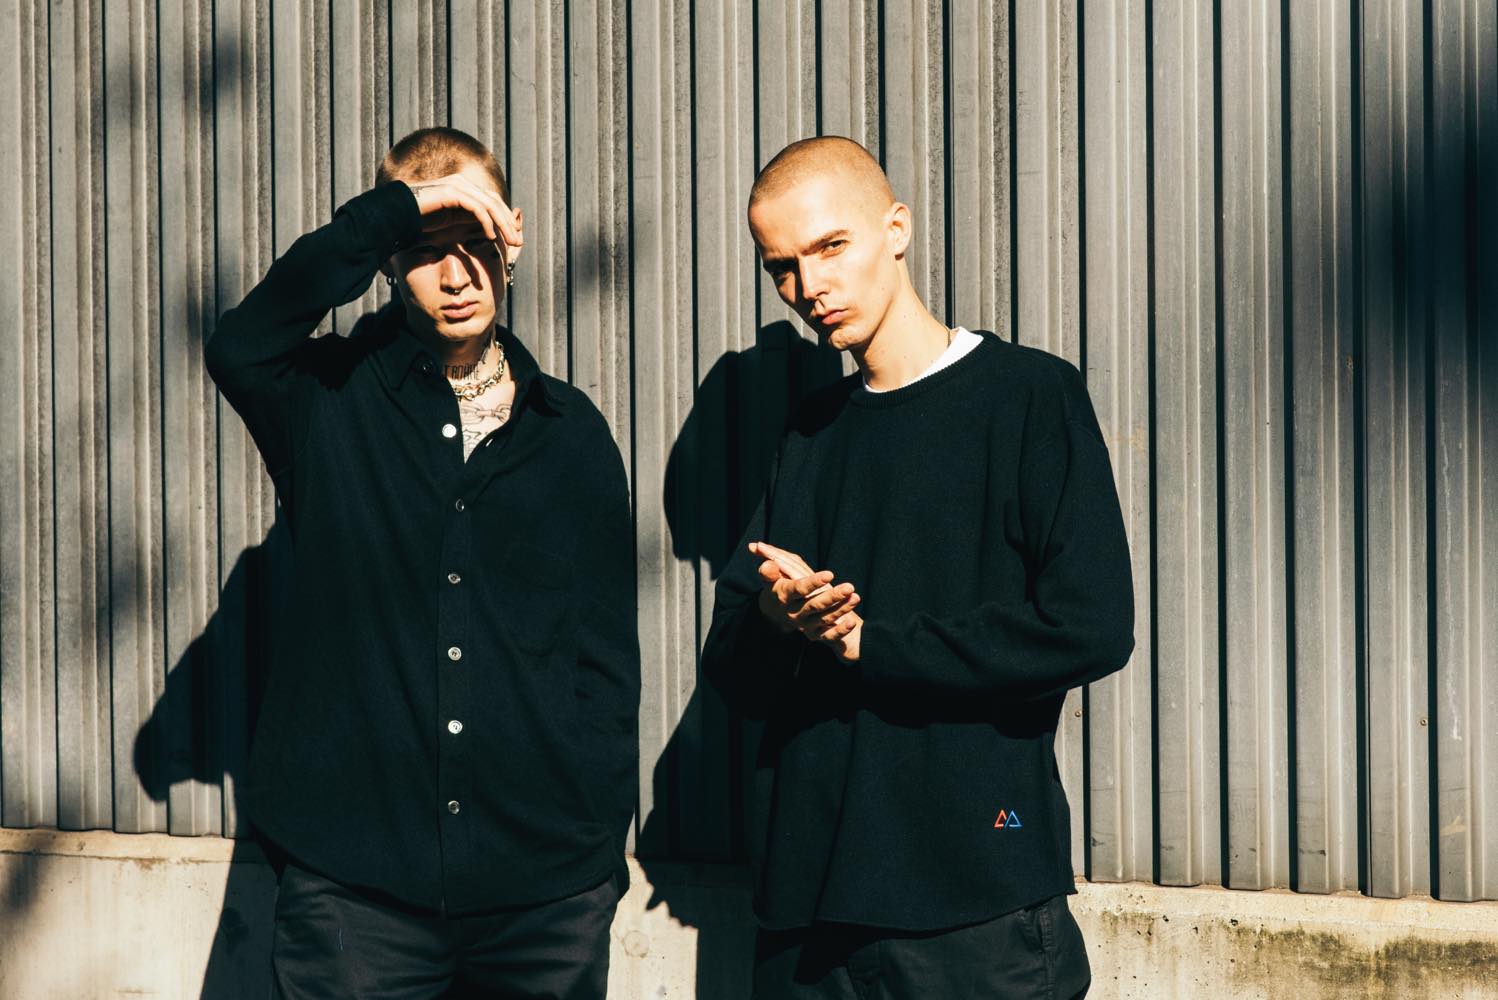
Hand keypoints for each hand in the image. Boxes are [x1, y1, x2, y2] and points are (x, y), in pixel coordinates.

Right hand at [405, 173, 522, 249]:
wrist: (397, 214)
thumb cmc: (420, 219)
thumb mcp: (450, 220)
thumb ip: (467, 219)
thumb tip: (488, 228)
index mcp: (462, 187)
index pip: (491, 200)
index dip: (505, 218)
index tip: (514, 236)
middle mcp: (461, 183)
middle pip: (494, 201)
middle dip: (509, 222)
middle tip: (519, 242)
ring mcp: (457, 186)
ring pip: (489, 205)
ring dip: (503, 224)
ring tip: (511, 242)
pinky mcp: (452, 193)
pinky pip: (477, 208)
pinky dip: (487, 223)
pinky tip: (491, 237)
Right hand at [749, 542, 862, 661]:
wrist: (775, 613)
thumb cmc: (777, 587)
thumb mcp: (770, 576)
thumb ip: (768, 563)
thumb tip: (757, 546)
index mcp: (784, 596)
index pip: (798, 589)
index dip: (812, 583)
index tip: (829, 574)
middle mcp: (794, 612)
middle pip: (814, 605)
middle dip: (832, 596)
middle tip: (849, 587)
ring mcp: (805, 624)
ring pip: (824, 618)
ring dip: (841, 609)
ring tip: (856, 597)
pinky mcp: (815, 634)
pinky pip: (828, 636)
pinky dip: (840, 631)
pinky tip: (852, 622)